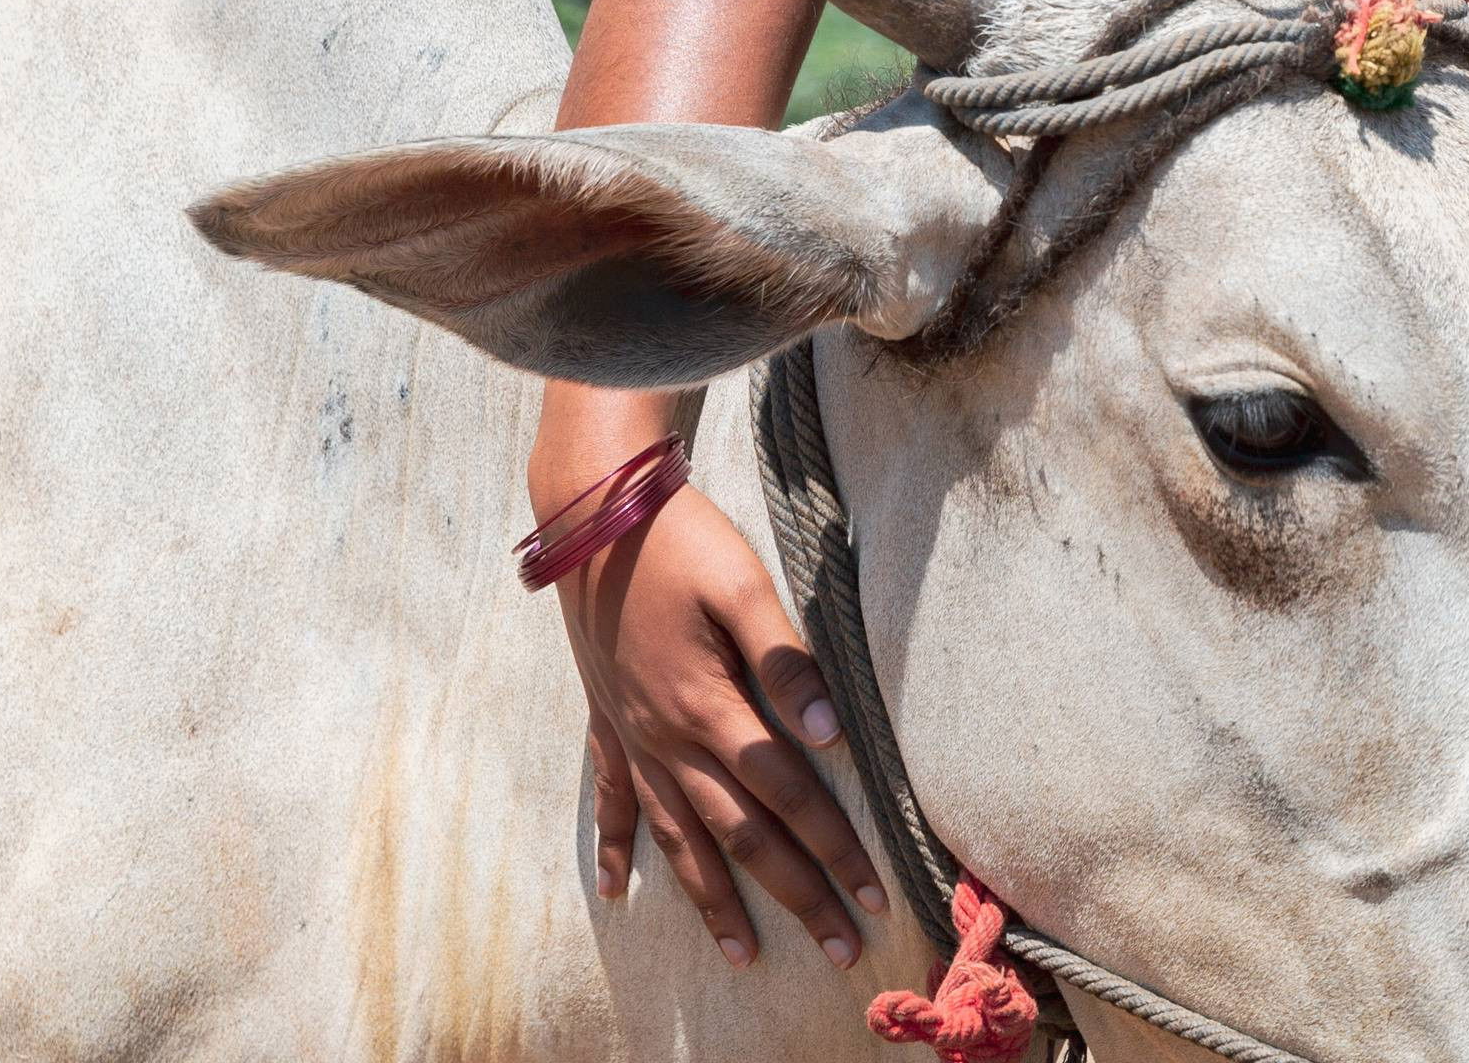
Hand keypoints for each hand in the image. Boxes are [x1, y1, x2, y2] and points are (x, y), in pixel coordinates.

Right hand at [549, 478, 892, 969]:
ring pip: (680, 839)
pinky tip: (618, 890)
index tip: (875, 893)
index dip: (836, 848)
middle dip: (797, 896)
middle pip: (742, 837)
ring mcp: (633, 737)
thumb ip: (787, 662)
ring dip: (715, 901)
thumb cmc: (680, 542)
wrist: (594, 514)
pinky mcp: (608, 723)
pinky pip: (614, 802)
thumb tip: (832, 734)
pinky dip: (617, 849)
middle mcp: (669, 738)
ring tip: (743, 954)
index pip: (789, 797)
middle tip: (840, 948)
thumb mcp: (744, 585)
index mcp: (710, 707)